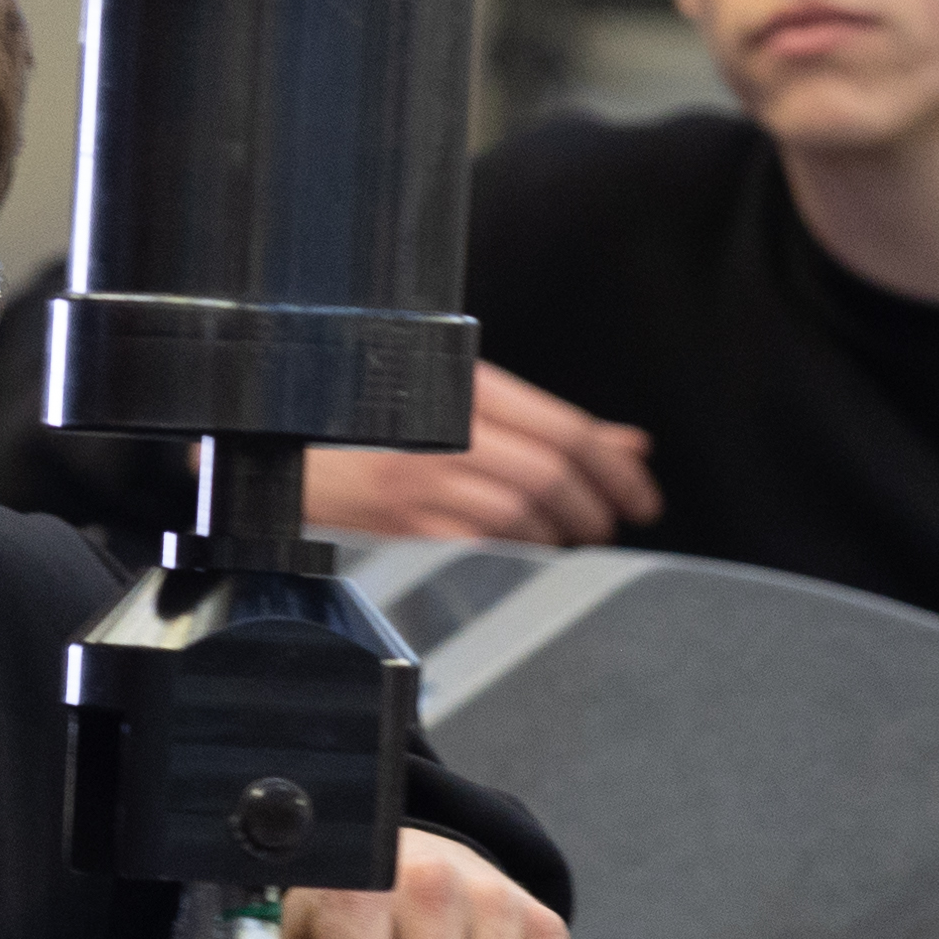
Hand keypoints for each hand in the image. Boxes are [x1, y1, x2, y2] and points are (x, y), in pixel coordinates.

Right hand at [300, 361, 660, 545]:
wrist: (296, 452)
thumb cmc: (387, 425)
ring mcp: (423, 481)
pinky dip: (521, 552)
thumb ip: (552, 425)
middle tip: (610, 522)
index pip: (565, 429)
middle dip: (596, 508)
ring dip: (560, 534)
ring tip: (571, 535)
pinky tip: (529, 550)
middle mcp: (446, 430)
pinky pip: (484, 545)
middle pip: (551, 474)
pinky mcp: (405, 524)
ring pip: (523, 515)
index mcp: (466, 387)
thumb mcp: (469, 404)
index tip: (642, 495)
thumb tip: (632, 446)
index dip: (616, 468)